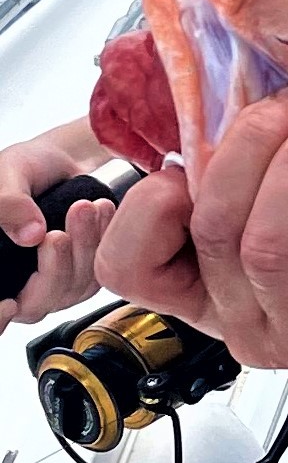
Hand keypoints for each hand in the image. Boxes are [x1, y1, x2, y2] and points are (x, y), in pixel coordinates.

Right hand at [0, 118, 111, 329]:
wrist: (59, 158)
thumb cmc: (24, 168)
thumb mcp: (7, 175)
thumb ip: (9, 204)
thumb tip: (31, 236)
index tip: (9, 304)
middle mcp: (18, 282)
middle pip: (35, 304)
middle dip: (55, 267)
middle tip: (61, 229)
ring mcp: (52, 280)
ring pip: (73, 289)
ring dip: (85, 247)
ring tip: (87, 206)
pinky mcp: (83, 270)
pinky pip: (99, 273)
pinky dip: (104, 242)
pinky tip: (103, 211)